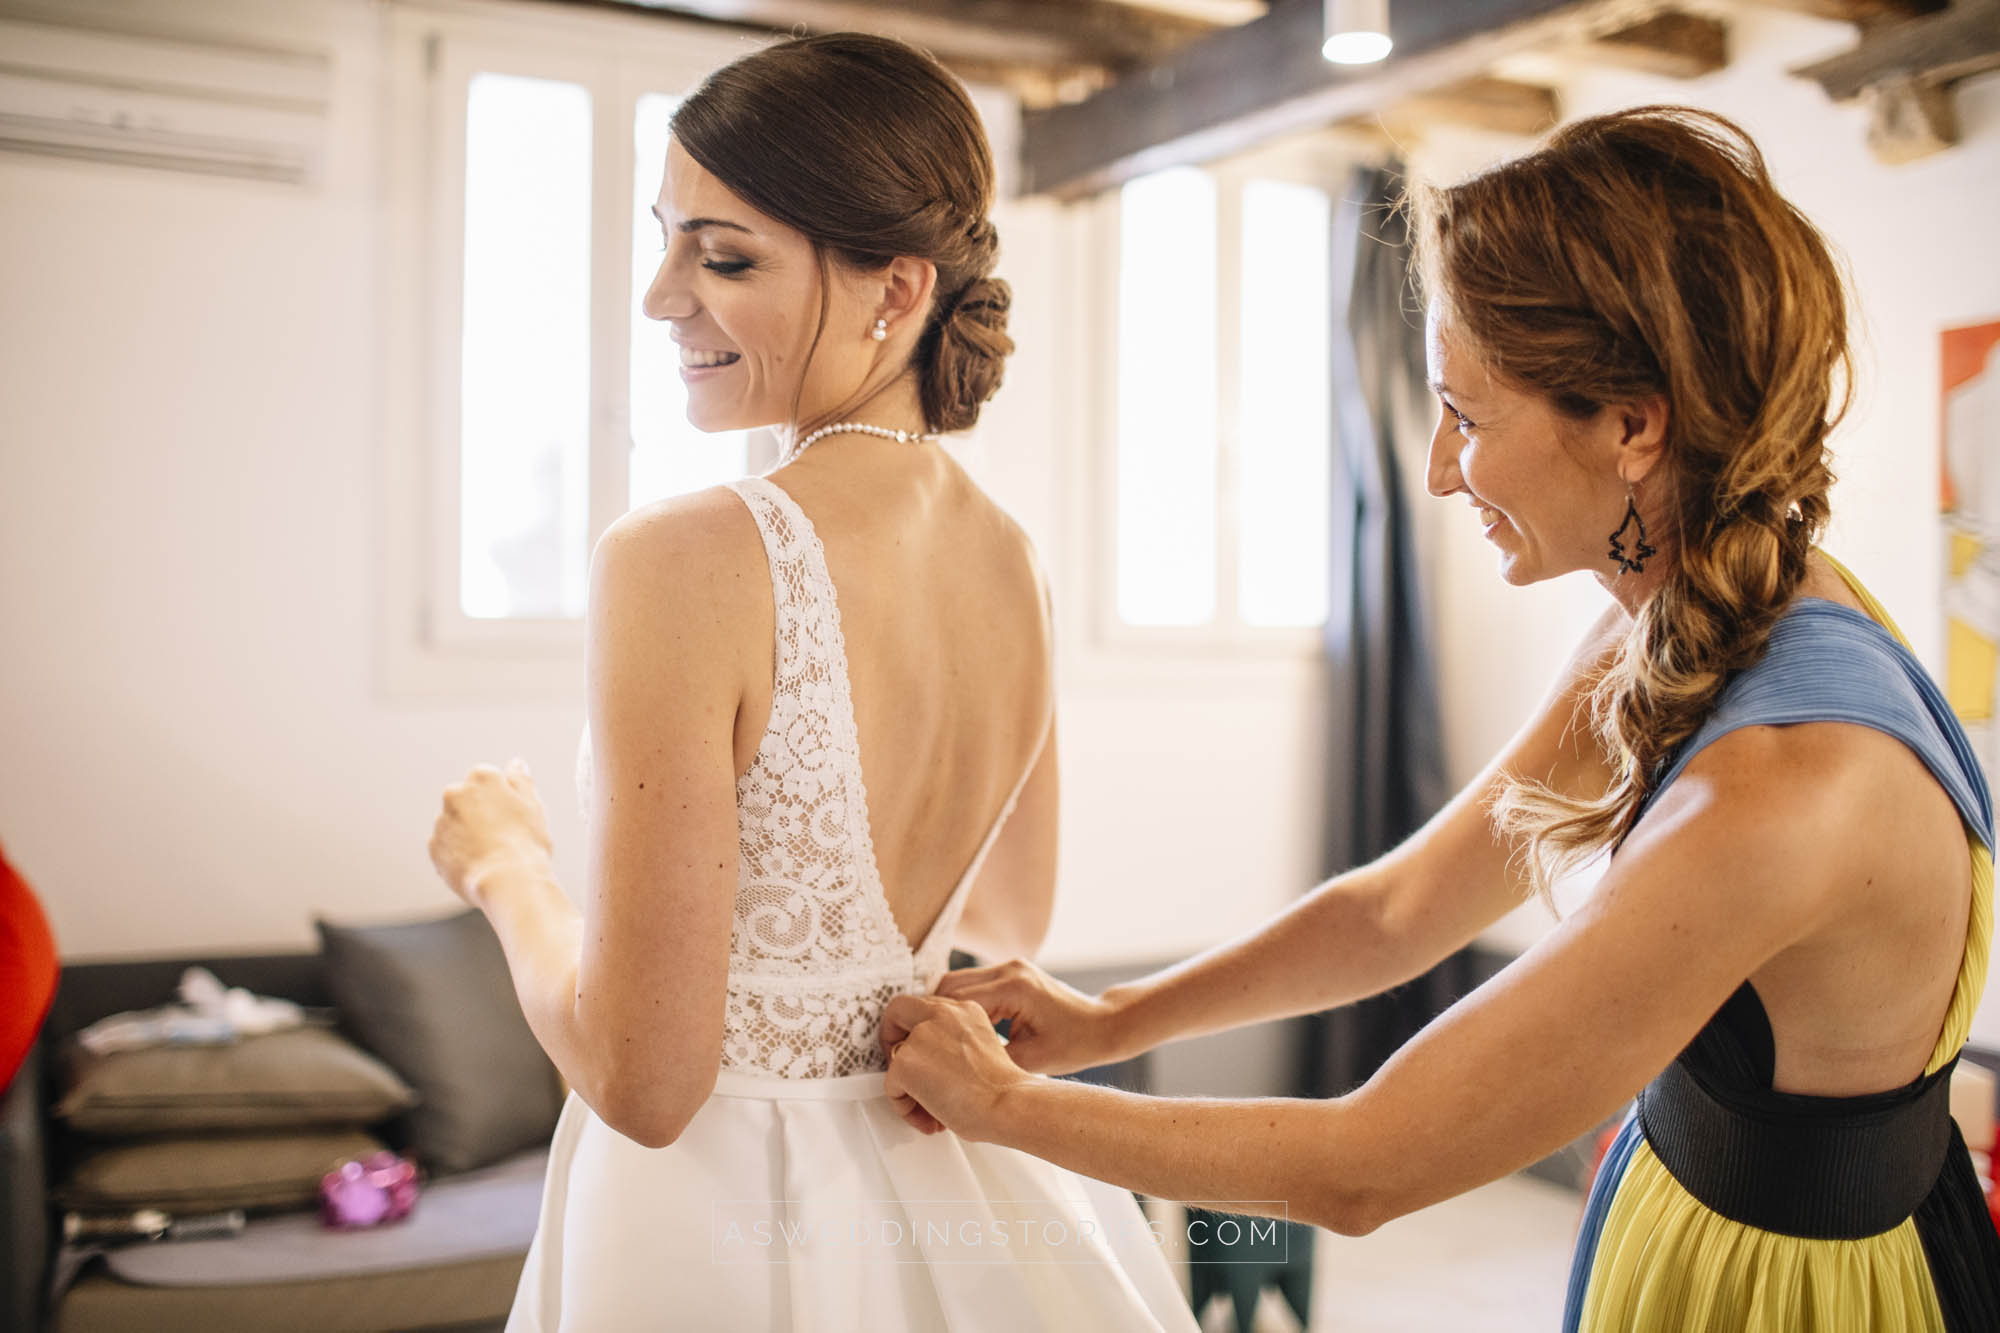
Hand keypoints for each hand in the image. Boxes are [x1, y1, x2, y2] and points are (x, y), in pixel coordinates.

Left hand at [428, 758, 554, 906]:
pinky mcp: (434, 847)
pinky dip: (458, 853)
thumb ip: (521, 780)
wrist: (508, 881)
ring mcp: (442, 821)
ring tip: (491, 855)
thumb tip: (516, 764)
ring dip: (468, 834)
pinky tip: (479, 865)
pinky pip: (446, 847)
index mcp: (482, 777)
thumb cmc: (526, 842)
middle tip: (503, 836)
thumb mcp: (533, 805)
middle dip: (480, 813)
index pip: (488, 780)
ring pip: (456, 823)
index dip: (502, 799)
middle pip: (468, 799)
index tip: (512, 817)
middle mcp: (455, 794)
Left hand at [880, 993, 1031, 1141]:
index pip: (925, 1007)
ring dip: (907, 1088)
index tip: (920, 1054)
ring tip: (932, 1111)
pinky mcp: (906, 1062)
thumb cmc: (1003, 1090)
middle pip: (897, 1011)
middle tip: (904, 1071)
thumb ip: (951, 1043)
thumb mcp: (980, 1049)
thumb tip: (928, 1063)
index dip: (915, 1031)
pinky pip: (891, 1087)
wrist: (1009, 1105)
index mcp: (964, 1009)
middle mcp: (942, 1014)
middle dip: (891, 1040)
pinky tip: (931, 1118)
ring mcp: (921, 1035)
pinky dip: (905, 1108)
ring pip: (893, 1059)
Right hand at [931, 958, 1125, 1075]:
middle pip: (949, 984)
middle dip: (929, 1014)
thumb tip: (953, 1071)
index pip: (954, 999)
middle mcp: (1010, 970)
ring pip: (958, 982)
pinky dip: (960, 1005)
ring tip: (934, 1039)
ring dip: (943, 1009)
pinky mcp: (1013, 973)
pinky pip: (974, 984)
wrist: (1105, 1025)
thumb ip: (990, 1059)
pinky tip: (957, 1030)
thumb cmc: (1078, 1043)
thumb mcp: (1031, 1061)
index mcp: (1014, 987)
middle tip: (916, 1042)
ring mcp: (1011, 967)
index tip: (914, 1044)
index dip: (928, 1022)